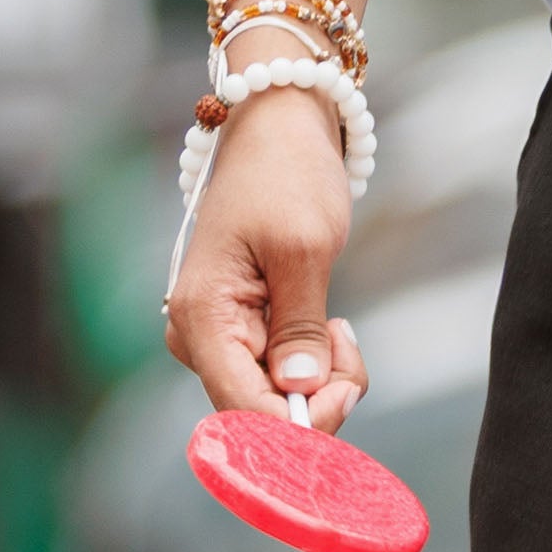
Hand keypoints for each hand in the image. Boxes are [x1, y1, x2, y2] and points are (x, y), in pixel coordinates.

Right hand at [164, 89, 365, 433]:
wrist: (277, 124)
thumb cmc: (287, 173)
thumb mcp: (304, 247)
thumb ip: (301, 326)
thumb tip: (296, 393)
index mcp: (202, 321)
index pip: (243, 413)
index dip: (299, 426)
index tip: (350, 390)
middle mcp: (199, 340)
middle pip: (260, 416)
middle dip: (317, 399)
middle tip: (351, 339)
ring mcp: (220, 338)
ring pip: (275, 400)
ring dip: (321, 380)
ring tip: (343, 324)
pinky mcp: (244, 331)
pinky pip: (281, 375)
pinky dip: (316, 364)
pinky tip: (332, 326)